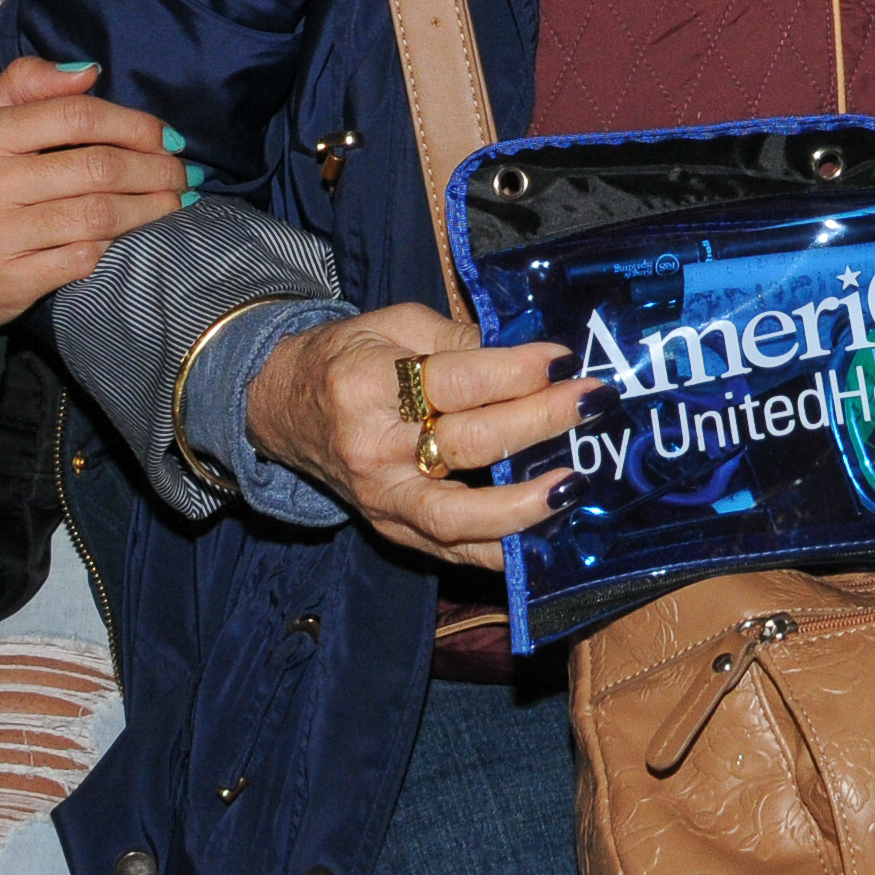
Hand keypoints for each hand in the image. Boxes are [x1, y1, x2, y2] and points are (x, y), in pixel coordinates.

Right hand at [0, 56, 194, 335]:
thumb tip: (88, 71)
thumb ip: (24, 84)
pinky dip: (112, 245)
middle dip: (156, 168)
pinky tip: (126, 236)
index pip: (75, 116)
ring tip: (175, 201)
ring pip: (99, 215)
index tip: (167, 136)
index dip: (134, 124)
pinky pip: (82, 259)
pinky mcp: (7, 281)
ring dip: (150, 207)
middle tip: (184, 172)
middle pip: (98, 167)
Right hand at [246, 303, 595, 568]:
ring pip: (458, 517)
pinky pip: (452, 550)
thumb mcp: (394, 324)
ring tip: (574, 486)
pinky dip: (500, 551)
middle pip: (469, 444)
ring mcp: (382, 499)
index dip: (516, 372)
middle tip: (591, 403)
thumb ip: (460, 340)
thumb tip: (530, 358)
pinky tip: (545, 540)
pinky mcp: (391, 531)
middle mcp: (374, 449)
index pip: (456, 381)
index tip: (565, 361)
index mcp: (370, 383)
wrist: (282, 408)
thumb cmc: (346, 357)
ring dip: (523, 507)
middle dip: (538, 423)